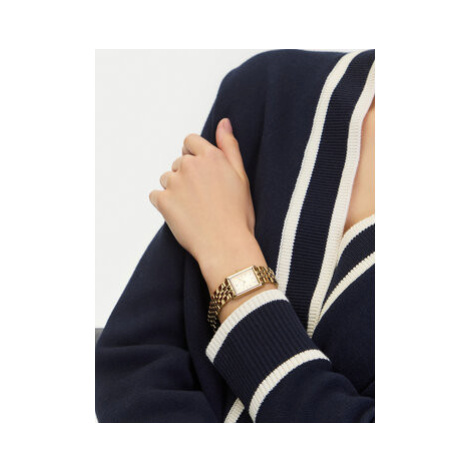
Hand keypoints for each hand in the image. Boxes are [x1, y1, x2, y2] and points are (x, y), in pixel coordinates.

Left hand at [149, 118, 265, 297]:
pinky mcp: (163, 201)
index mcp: (211, 157)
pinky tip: (180, 216)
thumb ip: (229, 147)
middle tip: (202, 198)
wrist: (226, 246)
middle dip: (187, 176)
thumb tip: (224, 122)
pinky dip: (164, 204)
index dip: (194, 156)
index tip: (201, 174)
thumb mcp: (241, 177)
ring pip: (167, 178)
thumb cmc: (238, 215)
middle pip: (179, 162)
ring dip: (175, 190)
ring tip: (192, 209)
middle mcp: (191, 165)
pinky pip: (156, 196)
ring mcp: (175, 182)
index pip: (190, 141)